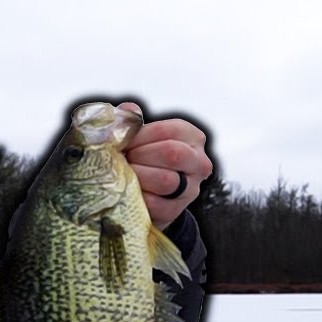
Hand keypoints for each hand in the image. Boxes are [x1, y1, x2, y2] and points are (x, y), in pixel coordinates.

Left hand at [119, 101, 213, 228]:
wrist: (146, 198)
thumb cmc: (142, 159)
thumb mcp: (140, 138)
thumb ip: (132, 122)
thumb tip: (129, 111)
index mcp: (192, 137)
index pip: (168, 130)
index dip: (140, 136)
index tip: (123, 142)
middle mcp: (199, 162)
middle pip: (172, 153)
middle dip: (141, 155)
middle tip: (125, 159)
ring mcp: (190, 189)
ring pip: (166, 180)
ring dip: (138, 176)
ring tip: (125, 174)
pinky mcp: (175, 210)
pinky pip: (154, 203)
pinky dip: (136, 196)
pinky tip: (127, 190)